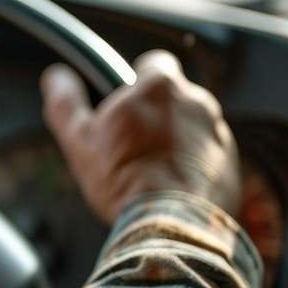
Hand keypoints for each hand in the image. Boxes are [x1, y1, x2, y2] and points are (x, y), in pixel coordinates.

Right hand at [40, 50, 240, 223]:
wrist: (171, 225)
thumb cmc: (123, 178)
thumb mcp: (78, 138)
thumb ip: (65, 101)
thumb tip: (55, 78)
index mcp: (162, 85)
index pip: (155, 62)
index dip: (138, 81)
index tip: (125, 103)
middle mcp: (198, 101)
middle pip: (174, 97)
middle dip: (156, 114)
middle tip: (131, 143)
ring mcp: (219, 133)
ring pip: (193, 127)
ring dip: (175, 141)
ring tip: (151, 171)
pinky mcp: (231, 164)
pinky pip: (208, 156)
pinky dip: (192, 166)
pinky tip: (170, 187)